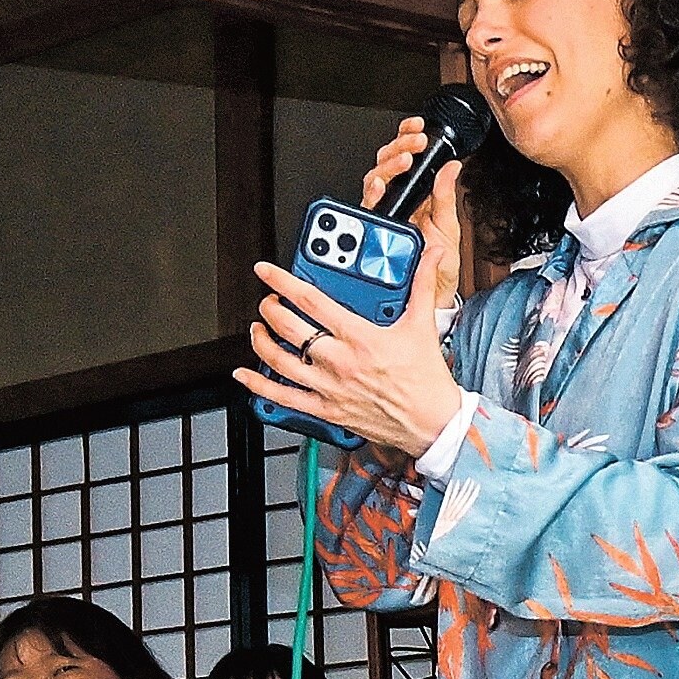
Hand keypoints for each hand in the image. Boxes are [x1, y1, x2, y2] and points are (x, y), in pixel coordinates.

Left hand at [237, 160, 462, 456]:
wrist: (434, 424)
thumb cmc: (427, 380)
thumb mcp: (423, 325)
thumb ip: (422, 284)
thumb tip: (432, 253)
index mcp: (359, 337)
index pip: (310, 300)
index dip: (282, 280)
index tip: (265, 270)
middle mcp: (339, 361)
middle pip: (288, 326)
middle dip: (270, 308)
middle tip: (269, 301)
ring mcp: (329, 387)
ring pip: (279, 360)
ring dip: (261, 341)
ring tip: (258, 329)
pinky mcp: (327, 410)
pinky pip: (284, 398)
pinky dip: (259, 386)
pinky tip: (244, 374)